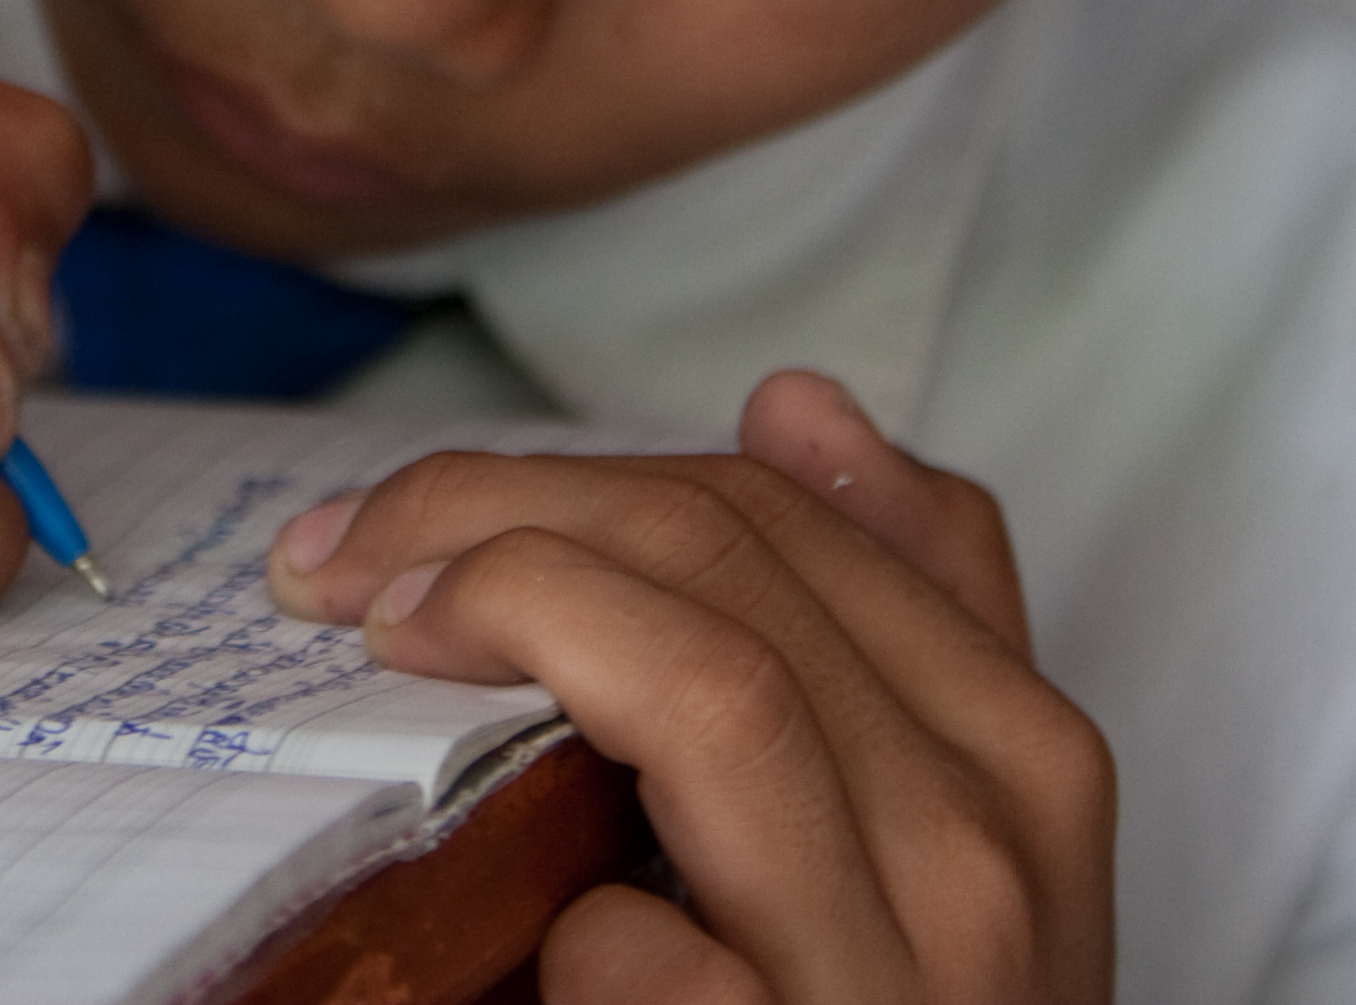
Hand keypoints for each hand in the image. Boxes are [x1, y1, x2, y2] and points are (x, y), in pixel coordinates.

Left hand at [266, 371, 1112, 1003]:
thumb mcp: (944, 825)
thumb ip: (903, 608)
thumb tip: (800, 408)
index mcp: (1020, 753)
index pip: (774, 517)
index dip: (563, 479)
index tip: (406, 514)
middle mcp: (987, 848)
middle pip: (724, 564)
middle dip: (491, 515)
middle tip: (335, 559)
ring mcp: (901, 976)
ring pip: (713, 688)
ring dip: (512, 622)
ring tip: (378, 637)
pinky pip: (639, 948)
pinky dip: (563, 924)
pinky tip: (537, 943)